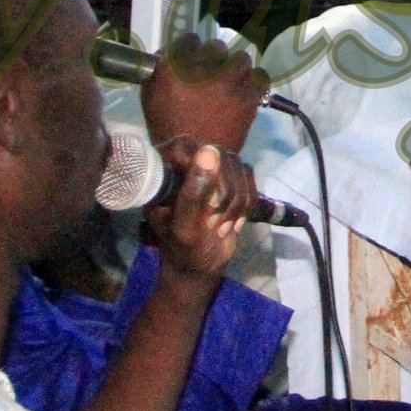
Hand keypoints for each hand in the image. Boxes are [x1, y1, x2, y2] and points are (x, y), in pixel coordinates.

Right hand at [141, 32, 269, 154]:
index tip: (194, 59)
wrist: (194, 157)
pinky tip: (246, 91)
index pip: (189, 40)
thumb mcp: (149, 97)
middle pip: (217, 48)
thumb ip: (157, 71)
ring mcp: (228, 81)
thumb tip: (167, 55)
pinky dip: (253, 83)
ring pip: (241, 59)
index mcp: (175, 67)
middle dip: (215, 59)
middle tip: (214, 73)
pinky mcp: (247, 96)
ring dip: (236, 69)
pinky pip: (258, 77)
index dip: (192, 49)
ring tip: (233, 82)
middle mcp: (203, 68)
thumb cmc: (167, 129)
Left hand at [143, 140, 253, 280]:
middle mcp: (183, 161)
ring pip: (236, 164)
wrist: (202, 264)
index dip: (201, 172)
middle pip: (216, 154)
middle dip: (223, 194)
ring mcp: (208, 166)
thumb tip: (209, 151)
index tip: (207, 205)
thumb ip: (194, 194)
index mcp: (162, 171)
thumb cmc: (184, 249)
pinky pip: (248, 173)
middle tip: (213, 222)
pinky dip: (247, 200)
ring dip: (237, 201)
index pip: (183, 147)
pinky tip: (234, 219)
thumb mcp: (186, 228)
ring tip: (221, 224)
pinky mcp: (229, 175)